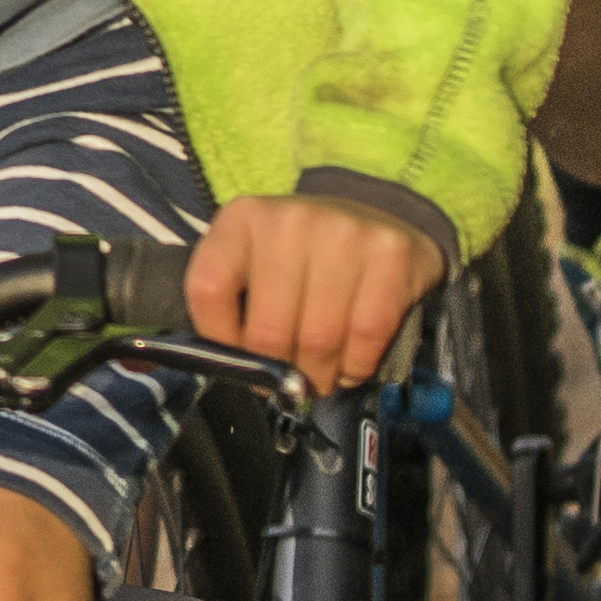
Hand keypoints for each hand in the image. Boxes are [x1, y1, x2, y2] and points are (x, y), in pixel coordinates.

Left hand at [187, 188, 452, 393]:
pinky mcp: (391, 253)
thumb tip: (235, 371)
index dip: (222, 341)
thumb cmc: (303, 260)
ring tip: (321, 373)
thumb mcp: (253, 266)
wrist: (376, 221)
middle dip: (279, 375)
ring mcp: (343, 232)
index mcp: (242, 219)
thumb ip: (232, 309)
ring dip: (320, 376)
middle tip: (290, 381)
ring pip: (319, 341)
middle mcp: (289, 219)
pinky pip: (367, 337)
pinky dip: (357, 366)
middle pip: (268, 332)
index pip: (209, 291)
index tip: (243, 359)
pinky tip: (351, 361)